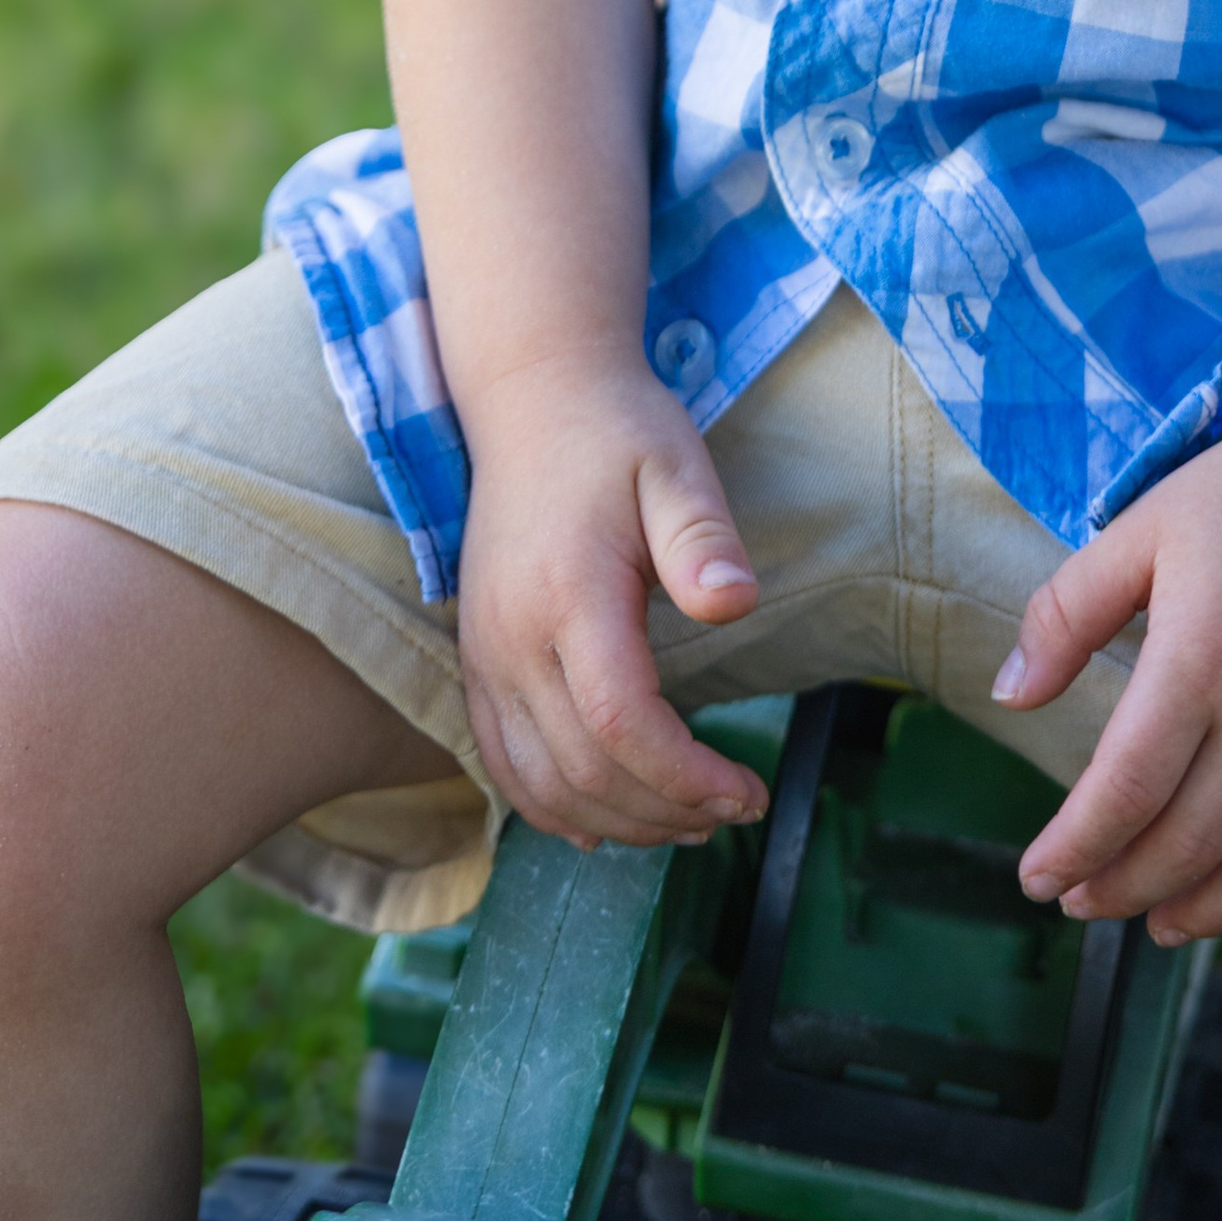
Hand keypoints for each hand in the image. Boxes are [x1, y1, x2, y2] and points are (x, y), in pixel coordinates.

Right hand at [452, 347, 769, 847]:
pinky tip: (604, 821)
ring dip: (615, 821)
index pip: (619, 722)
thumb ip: (702, 539)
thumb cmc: (618, 433)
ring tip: (688, 821)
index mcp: (567, 593)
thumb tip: (736, 605)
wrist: (532, 399)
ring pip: (537, 784)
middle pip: (580, 769)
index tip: (745, 791)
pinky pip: (501, 763)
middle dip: (664, 811)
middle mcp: (511, 638)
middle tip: (734, 811)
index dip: (683, 776)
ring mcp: (484, 655)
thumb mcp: (676, 467)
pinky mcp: (476, 661)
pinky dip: (551, 808)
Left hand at [995, 390, 1221, 941]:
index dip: (1074, 850)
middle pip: (1188, 843)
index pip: (1123, 793)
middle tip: (1084, 902)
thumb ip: (1064, 614)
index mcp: (1195, 661)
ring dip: (1211, 911)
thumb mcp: (1134, 532)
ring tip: (1162, 924)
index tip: (1037, 879)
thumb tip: (1009, 696)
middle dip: (1122, 889)